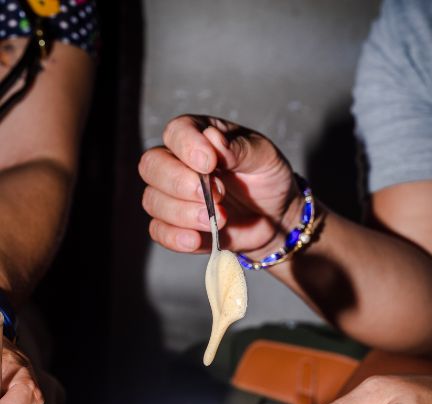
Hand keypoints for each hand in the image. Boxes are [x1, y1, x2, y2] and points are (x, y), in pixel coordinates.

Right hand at [139, 115, 301, 255]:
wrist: (275, 218)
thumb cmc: (267, 179)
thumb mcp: (264, 157)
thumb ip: (240, 148)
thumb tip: (214, 140)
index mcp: (199, 136)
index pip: (175, 132)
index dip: (186, 146)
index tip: (209, 163)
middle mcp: (179, 163)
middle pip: (152, 166)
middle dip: (180, 183)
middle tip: (217, 196)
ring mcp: (174, 196)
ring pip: (152, 201)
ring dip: (183, 213)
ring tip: (220, 220)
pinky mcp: (176, 226)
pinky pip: (158, 231)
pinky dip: (175, 237)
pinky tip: (196, 239)